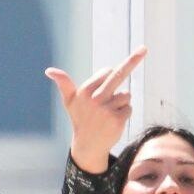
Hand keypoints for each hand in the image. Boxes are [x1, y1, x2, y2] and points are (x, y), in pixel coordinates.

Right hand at [44, 47, 146, 173]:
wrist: (88, 145)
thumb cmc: (80, 119)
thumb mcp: (70, 101)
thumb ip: (63, 84)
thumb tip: (49, 70)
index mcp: (85, 90)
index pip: (107, 73)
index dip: (109, 75)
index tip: (111, 72)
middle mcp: (96, 98)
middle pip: (118, 75)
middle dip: (132, 61)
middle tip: (144, 48)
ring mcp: (107, 109)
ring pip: (125, 96)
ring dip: (121, 103)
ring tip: (108, 113)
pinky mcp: (118, 120)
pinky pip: (128, 108)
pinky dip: (124, 113)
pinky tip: (114, 121)